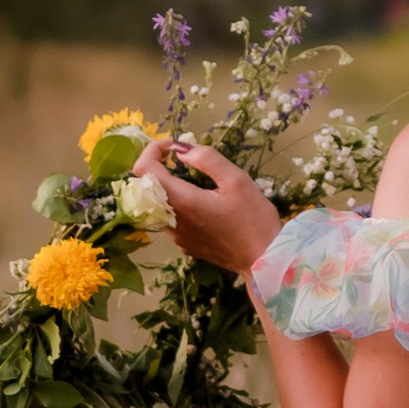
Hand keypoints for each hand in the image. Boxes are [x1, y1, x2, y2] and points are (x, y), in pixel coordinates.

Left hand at [136, 138, 281, 276]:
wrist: (265, 262)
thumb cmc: (254, 219)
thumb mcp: (236, 180)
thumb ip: (207, 159)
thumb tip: (182, 149)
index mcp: (180, 201)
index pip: (143, 170)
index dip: (152, 150)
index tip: (173, 145)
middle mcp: (170, 221)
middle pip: (147, 187)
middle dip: (160, 166)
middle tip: (186, 158)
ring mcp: (176, 237)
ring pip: (158, 204)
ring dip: (169, 186)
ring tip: (197, 179)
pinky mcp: (185, 245)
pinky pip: (171, 219)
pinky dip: (177, 203)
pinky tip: (202, 202)